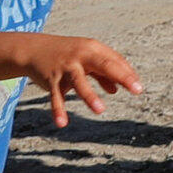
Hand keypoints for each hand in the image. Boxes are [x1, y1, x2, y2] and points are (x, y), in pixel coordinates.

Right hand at [19, 35, 140, 127]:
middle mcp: (80, 56)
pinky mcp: (52, 79)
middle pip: (104, 65)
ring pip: (80, 81)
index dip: (128, 74)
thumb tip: (117, 89)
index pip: (115, 60)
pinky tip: (62, 123)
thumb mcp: (85, 60)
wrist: (34, 49)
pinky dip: (58, 110)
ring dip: (90, 95)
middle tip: (137, 90)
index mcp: (92, 49)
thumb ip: (102, 73)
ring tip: (100, 110)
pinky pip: (56, 96)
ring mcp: (66, 67)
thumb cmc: (67, 55)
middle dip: (121, 77)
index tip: (139, 87)